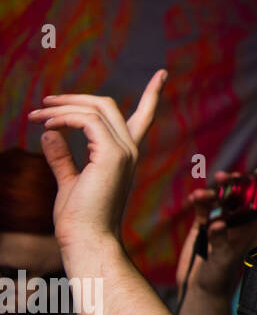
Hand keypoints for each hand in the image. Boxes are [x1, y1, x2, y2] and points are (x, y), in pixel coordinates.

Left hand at [29, 70, 166, 247]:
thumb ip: (62, 157)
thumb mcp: (69, 181)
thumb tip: (50, 133)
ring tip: (36, 114)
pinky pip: (87, 121)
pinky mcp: (112, 155)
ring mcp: (124, 151)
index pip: (144, 117)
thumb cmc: (79, 219)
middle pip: (108, 106)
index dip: (152, 94)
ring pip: (97, 108)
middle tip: (45, 102)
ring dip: (62, 107)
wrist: (87, 239)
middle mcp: (129, 150)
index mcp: (125, 156)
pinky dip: (64, 118)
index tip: (162, 74)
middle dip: (76, 98)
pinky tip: (46, 125)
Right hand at [176, 171, 256, 294]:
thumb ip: (220, 241)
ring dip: (210, 194)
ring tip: (199, 195)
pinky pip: (202, 209)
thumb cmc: (219, 277)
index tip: (243, 178)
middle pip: (234, 197)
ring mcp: (218, 223)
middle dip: (230, 185)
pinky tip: (194, 198)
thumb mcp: (222, 259)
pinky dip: (198, 202)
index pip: (252, 202)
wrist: (201, 289)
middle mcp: (235, 223)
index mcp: (248, 228)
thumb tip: (218, 224)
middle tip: (223, 176)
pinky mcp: (202, 227)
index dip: (249, 188)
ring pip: (217, 201)